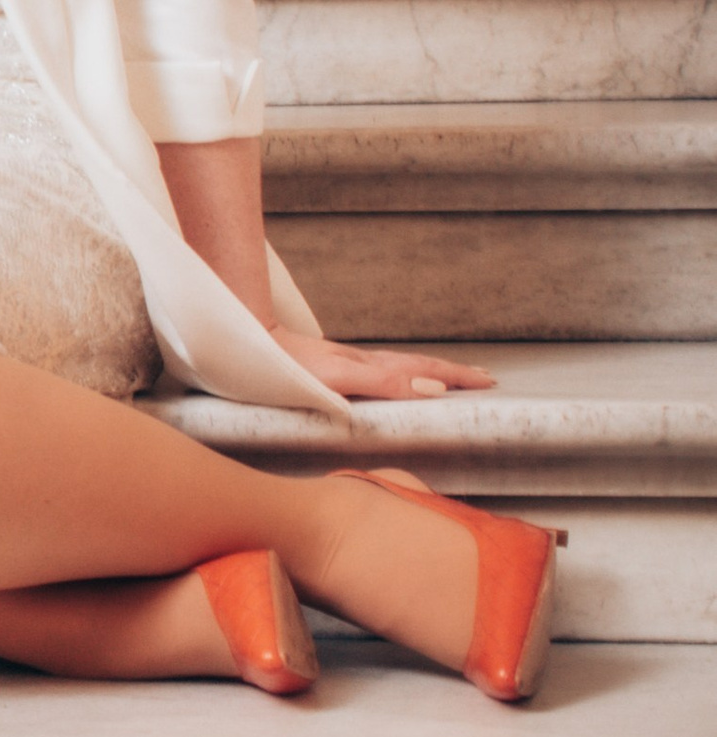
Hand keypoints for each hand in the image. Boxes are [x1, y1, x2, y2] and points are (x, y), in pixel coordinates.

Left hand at [275, 330, 494, 401]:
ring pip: (400, 368)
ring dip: (429, 373)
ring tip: (451, 378)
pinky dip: (400, 376)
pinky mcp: (332, 370)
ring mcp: (349, 365)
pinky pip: (380, 373)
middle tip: (484, 379)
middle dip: (452, 373)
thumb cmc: (288, 368)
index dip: (456, 377)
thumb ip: (384, 382)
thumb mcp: (340, 377)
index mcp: (371, 367)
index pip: (424, 371)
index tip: (488, 382)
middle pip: (417, 365)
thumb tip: (433, 387)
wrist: (247, 348)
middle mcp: (364, 364)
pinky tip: (394, 380)